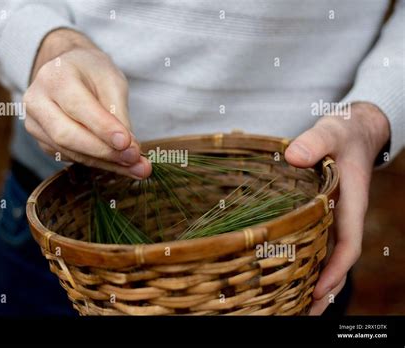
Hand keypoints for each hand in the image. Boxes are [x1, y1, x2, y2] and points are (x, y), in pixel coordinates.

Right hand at [23, 29, 151, 178]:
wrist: (70, 70)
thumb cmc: (92, 72)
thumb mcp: (112, 81)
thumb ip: (118, 112)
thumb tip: (128, 148)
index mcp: (55, 77)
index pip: (78, 107)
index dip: (103, 129)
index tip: (127, 143)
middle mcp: (37, 101)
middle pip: (67, 136)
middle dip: (104, 152)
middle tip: (135, 160)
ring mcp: (35, 124)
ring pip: (70, 152)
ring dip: (106, 163)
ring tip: (136, 167)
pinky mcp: (42, 142)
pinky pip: (71, 157)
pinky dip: (99, 163)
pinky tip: (120, 164)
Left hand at [285, 102, 389, 314]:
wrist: (354, 130)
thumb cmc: (343, 132)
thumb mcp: (330, 131)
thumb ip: (315, 141)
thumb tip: (294, 157)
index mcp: (350, 201)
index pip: (348, 244)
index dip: (336, 270)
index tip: (319, 292)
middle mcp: (343, 214)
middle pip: (336, 259)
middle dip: (324, 288)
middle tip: (303, 314)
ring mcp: (334, 215)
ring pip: (327, 253)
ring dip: (314, 279)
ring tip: (294, 306)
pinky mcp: (323, 211)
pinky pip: (318, 240)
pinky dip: (308, 258)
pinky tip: (290, 270)